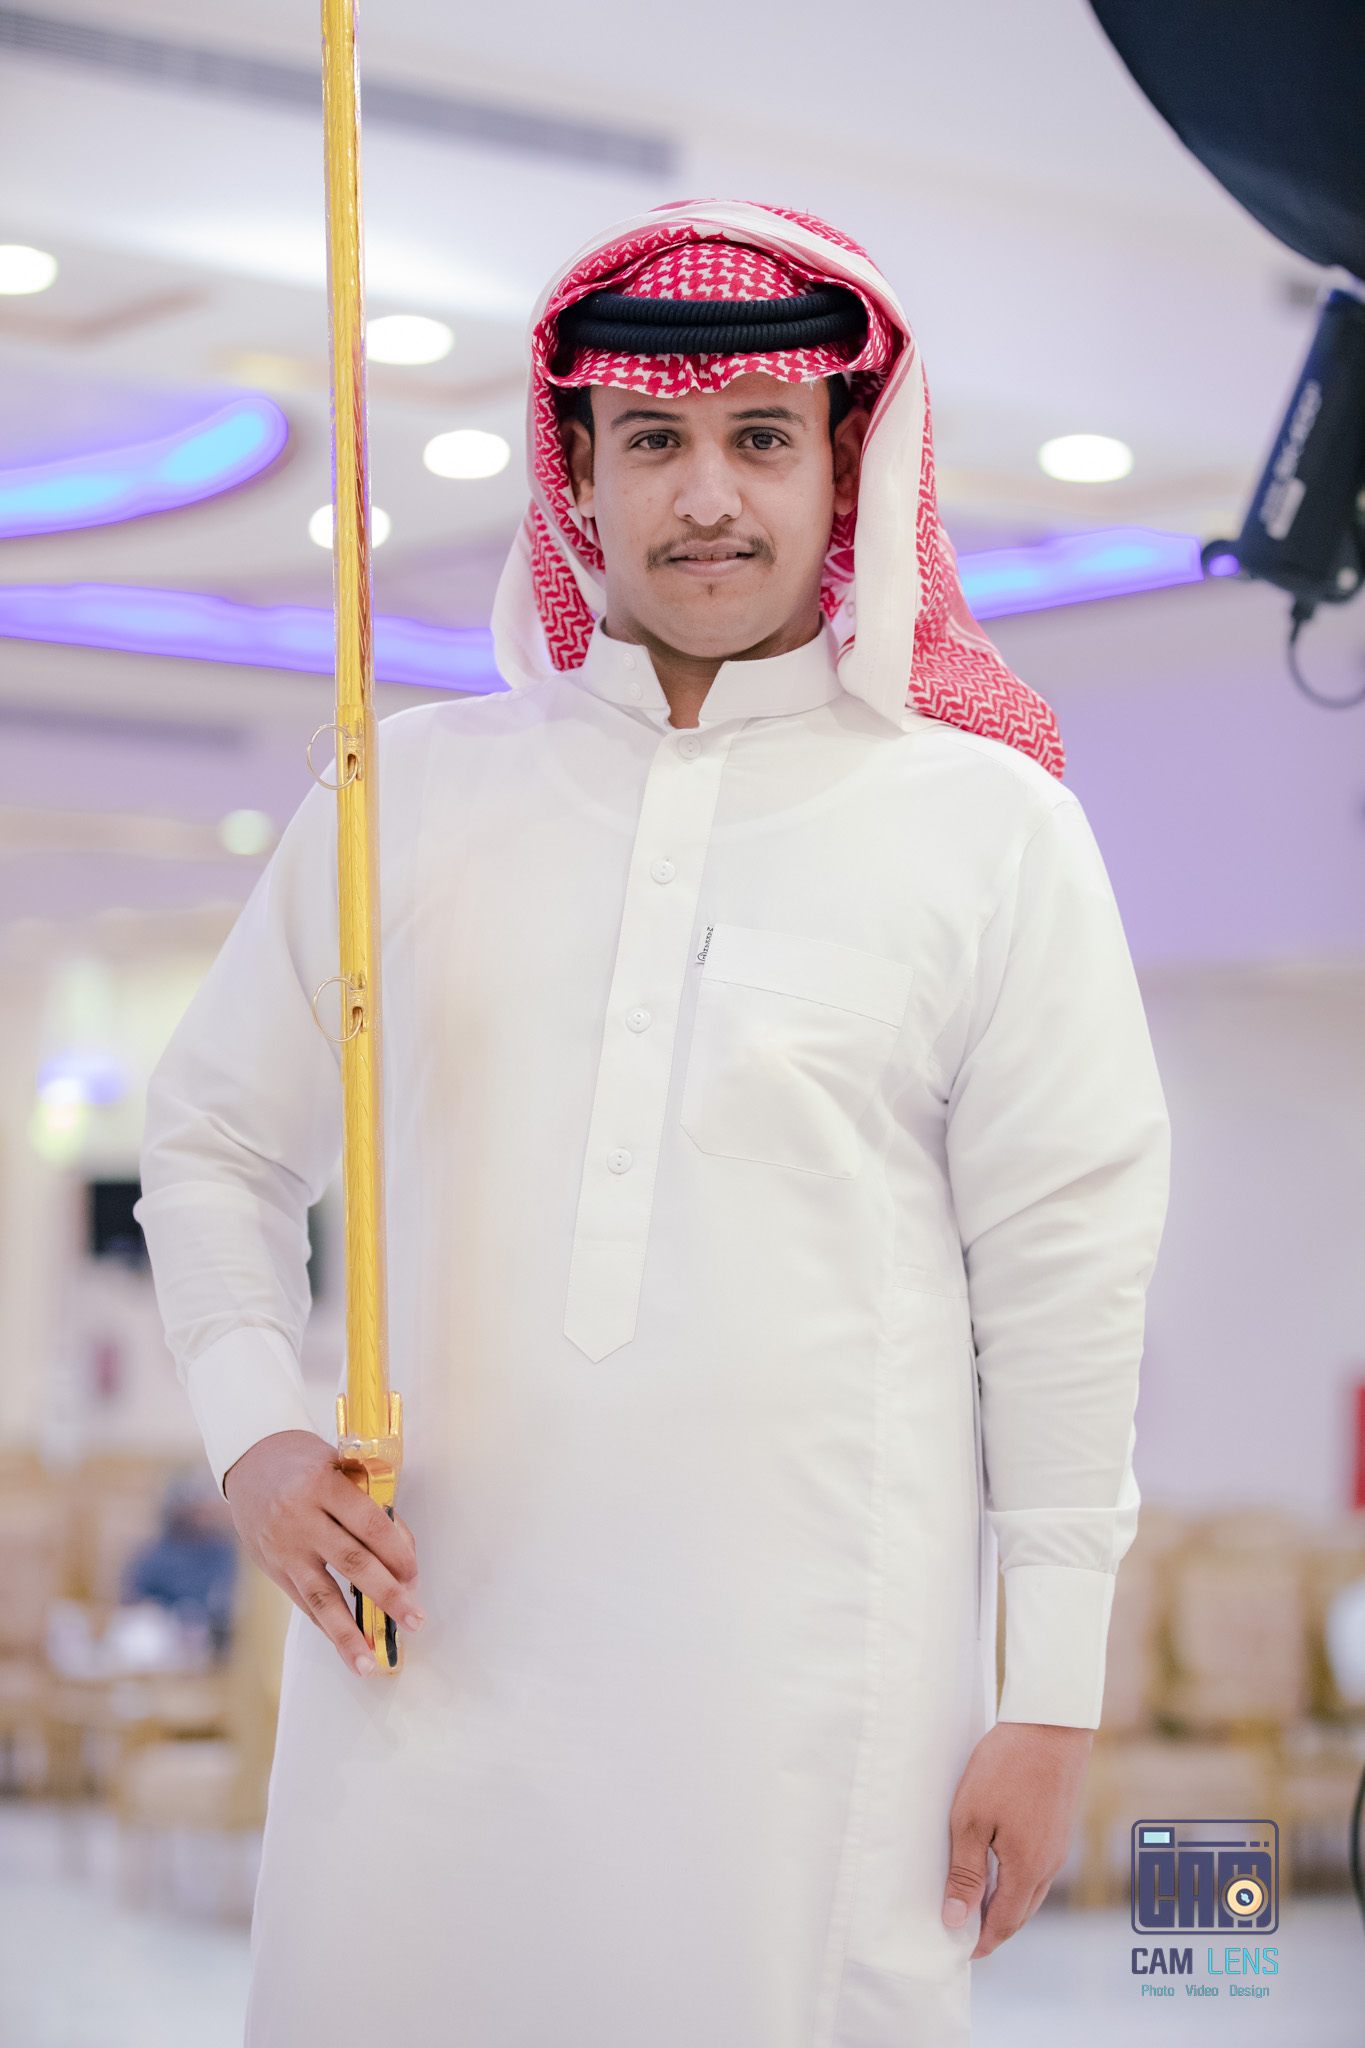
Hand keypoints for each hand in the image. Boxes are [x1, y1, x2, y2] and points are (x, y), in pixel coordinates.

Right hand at [224, 1430, 422, 1675]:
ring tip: (368, 1663)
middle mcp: (301, 1518)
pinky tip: (347, 1646)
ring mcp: (284, 1547)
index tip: (415, 1576)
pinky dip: (327, 1625)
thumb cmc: (307, 1462)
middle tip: (414, 1619)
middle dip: (387, 1595)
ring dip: (348, 1633)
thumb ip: (367, 1505)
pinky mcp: (272, 1568)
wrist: (249, 1460)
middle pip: (351, 1562)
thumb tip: (402, 1552)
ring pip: (320, 1596)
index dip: (396, 1552)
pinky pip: (303, 1602)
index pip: (369, 1524)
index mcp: (323, 1485)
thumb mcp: (340, 1466)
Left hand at [941, 1722, 1092, 1956]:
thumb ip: (965, 1872)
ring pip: (1031, 1889)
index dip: (982, 1941)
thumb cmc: (1005, 1768)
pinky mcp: (1059, 1825)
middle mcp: (1049, 1864)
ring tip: (978, 1901)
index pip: (1004, 1923)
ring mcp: (1058, 1844)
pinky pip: (1038, 1867)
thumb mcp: (970, 1819)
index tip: (961, 1952)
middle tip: (966, 1932)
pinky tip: (999, 1863)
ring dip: (1007, 1901)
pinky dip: (1018, 1878)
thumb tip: (954, 1919)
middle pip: (1021, 1911)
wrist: (1050, 1724)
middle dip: (994, 1926)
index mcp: (1028, 1870)